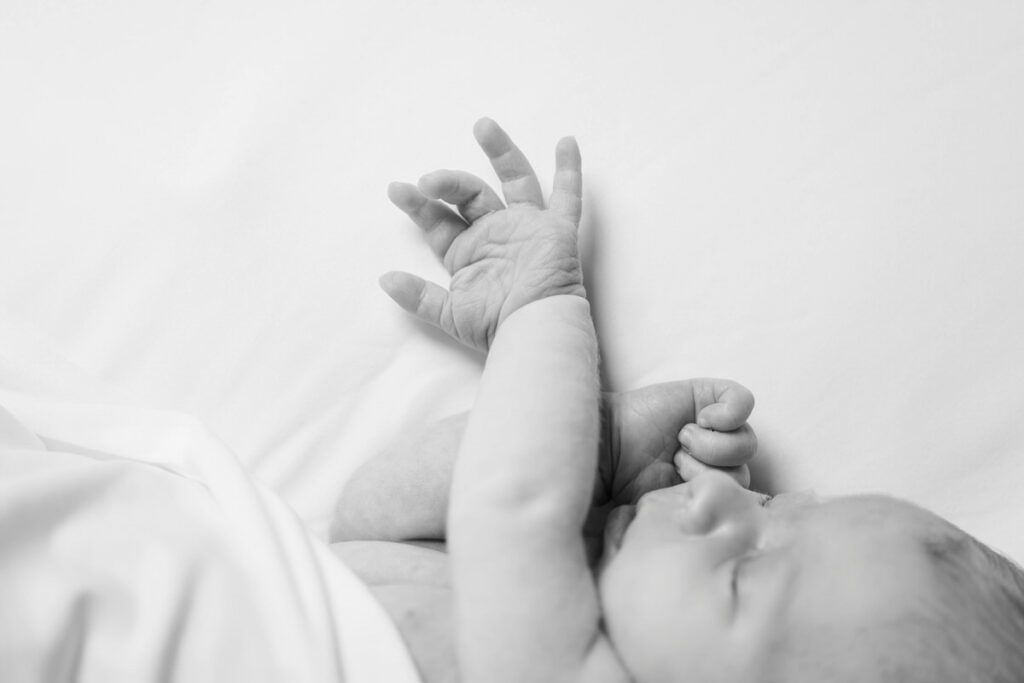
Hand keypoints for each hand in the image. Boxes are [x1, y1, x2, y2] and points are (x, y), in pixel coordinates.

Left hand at [382, 118, 584, 350]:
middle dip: (446, 183)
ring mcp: (527, 228)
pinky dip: (569, 171)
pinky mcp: (556, 229)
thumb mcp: (449, 313)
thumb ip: (419, 297)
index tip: (397, 190)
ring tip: (482, 125)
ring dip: (500, 152)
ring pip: (513, 180)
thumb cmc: (496, 327)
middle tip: (428, 180)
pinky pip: (567, 196)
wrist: (534, 330)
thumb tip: (385, 280)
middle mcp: (496, 234)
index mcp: (468, 254)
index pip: (439, 221)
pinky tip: (566, 142)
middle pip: (468, 195)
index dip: (418, 206)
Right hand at [582, 378, 756, 562]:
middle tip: (678, 469)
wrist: (594, 445)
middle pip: (747, 472)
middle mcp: (710, 461)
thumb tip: (641, 601)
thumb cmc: (610, 490)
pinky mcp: (707, 397)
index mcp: (701, 494)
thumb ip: (659, 551)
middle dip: (714, 475)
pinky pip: (742, 401)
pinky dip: (728, 412)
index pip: (742, 504)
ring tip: (681, 444)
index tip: (686, 499)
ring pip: (748, 441)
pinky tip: (699, 421)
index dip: (721, 504)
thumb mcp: (640, 530)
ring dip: (715, 446)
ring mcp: (710, 428)